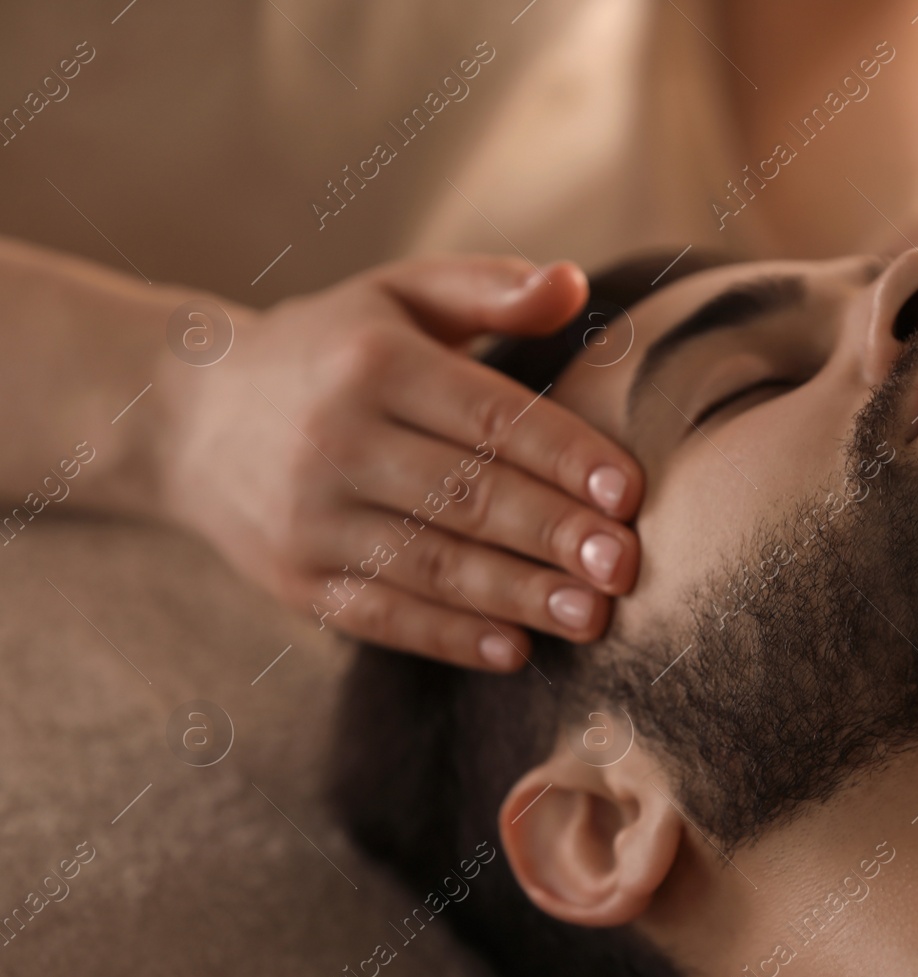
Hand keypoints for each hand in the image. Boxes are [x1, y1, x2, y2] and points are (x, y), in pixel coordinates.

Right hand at [158, 256, 642, 670]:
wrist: (187, 414)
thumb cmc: (330, 350)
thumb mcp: (398, 295)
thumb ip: (489, 290)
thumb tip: (572, 284)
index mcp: (376, 363)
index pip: (489, 415)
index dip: (564, 455)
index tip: (629, 492)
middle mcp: (337, 439)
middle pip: (467, 495)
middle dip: (554, 534)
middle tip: (627, 565)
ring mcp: (310, 517)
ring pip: (431, 564)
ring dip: (518, 595)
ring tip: (593, 615)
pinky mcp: (293, 579)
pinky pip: (381, 615)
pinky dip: (449, 638)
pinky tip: (514, 650)